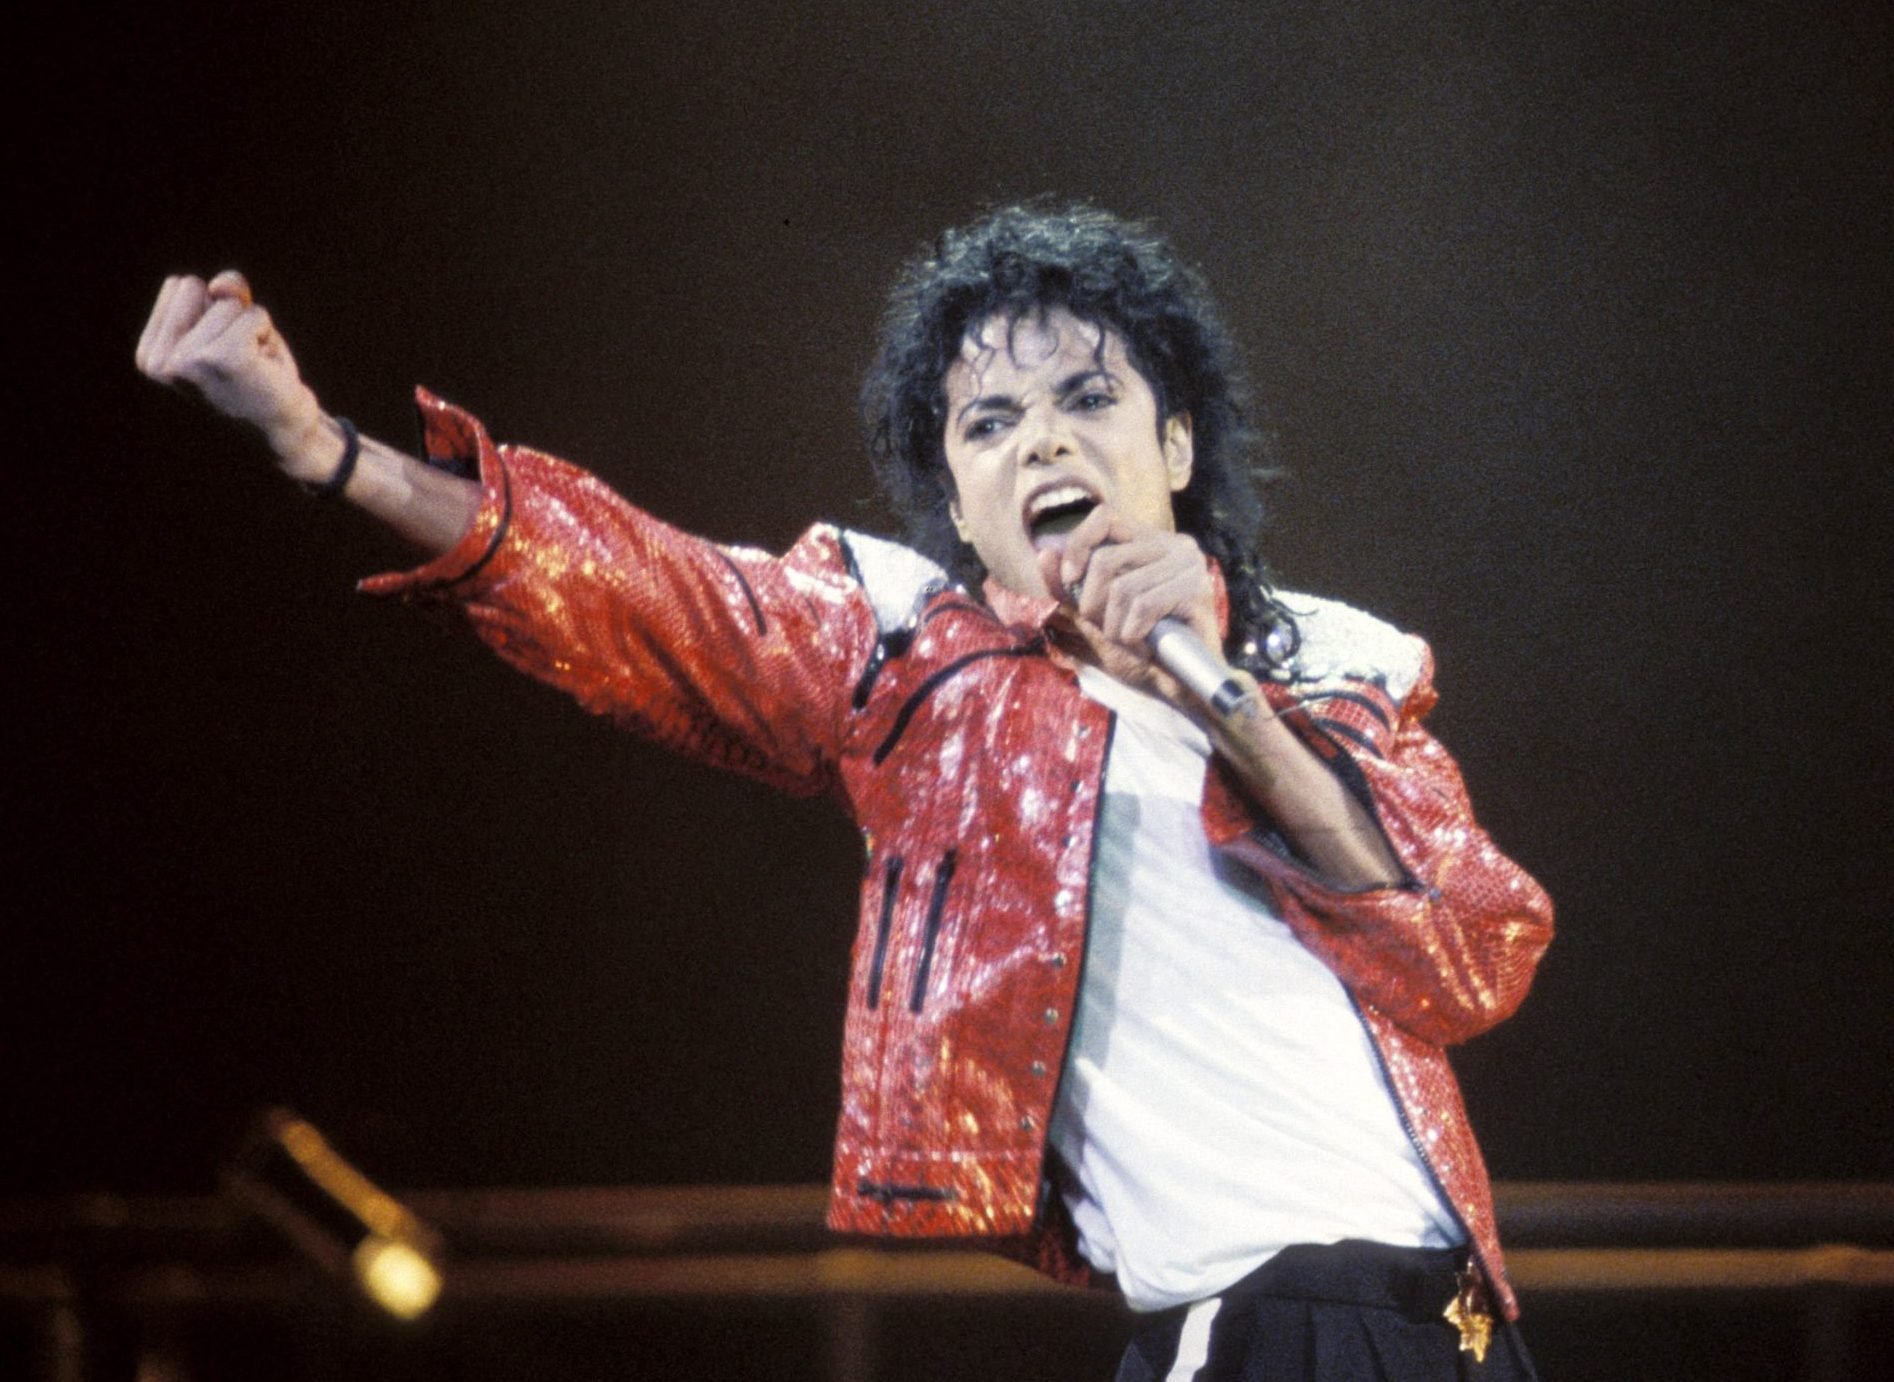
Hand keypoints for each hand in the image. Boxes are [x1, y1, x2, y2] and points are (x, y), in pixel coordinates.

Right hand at [135, 271, 323, 462]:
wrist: (284, 428)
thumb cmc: (257, 375)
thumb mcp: (232, 326)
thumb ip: (223, 294)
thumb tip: (222, 285)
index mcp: (150, 356)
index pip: (179, 286)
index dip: (211, 311)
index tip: (222, 351)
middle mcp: (161, 361)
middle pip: (195, 286)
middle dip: (227, 315)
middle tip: (240, 357)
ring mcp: (189, 360)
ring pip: (228, 302)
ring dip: (251, 328)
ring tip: (253, 365)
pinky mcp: (225, 358)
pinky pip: (254, 314)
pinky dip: (267, 334)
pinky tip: (264, 366)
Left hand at [1033, 504, 1220, 705]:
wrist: (1183, 688)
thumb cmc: (1142, 652)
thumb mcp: (1096, 618)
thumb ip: (1070, 588)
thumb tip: (1044, 552)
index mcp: (1151, 543)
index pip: (1105, 517)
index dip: (1079, 544)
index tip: (1070, 579)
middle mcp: (1175, 546)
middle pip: (1106, 559)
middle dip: (1092, 605)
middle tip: (1107, 631)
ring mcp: (1190, 567)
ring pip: (1122, 589)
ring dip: (1115, 627)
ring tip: (1129, 643)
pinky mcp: (1198, 592)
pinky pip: (1143, 606)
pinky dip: (1133, 634)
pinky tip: (1145, 647)